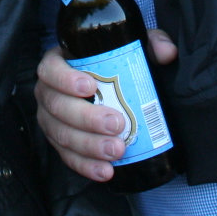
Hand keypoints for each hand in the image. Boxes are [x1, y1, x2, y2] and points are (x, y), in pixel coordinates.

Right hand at [35, 28, 175, 182]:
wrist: (108, 88)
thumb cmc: (113, 64)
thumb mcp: (131, 48)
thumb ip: (150, 45)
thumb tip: (167, 53)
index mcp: (57, 64)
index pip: (50, 70)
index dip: (65, 79)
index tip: (91, 86)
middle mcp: (48, 93)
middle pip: (58, 107)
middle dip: (87, 119)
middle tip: (116, 124)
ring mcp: (51, 121)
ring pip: (62, 135)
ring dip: (89, 146)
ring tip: (117, 150)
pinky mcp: (60, 144)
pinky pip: (68, 157)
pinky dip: (86, 166)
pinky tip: (106, 170)